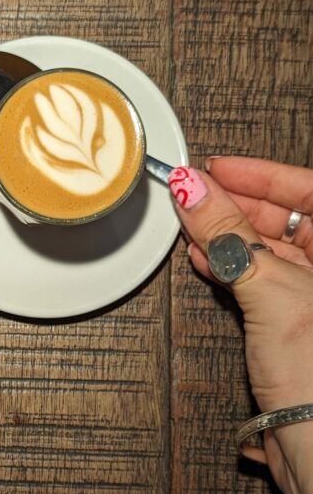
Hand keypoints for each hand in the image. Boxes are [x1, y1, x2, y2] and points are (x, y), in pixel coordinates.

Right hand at [168, 157, 312, 493]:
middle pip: (289, 219)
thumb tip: (196, 193)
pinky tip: (206, 259)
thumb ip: (228, 235)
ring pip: (270, 250)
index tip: (217, 167)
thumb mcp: (270, 290)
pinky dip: (231, 267)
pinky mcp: (295, 326)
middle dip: (237, 205)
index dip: (261, 175)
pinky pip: (260, 280)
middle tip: (194, 194)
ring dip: (229, 236)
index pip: (310, 191)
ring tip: (192, 225)